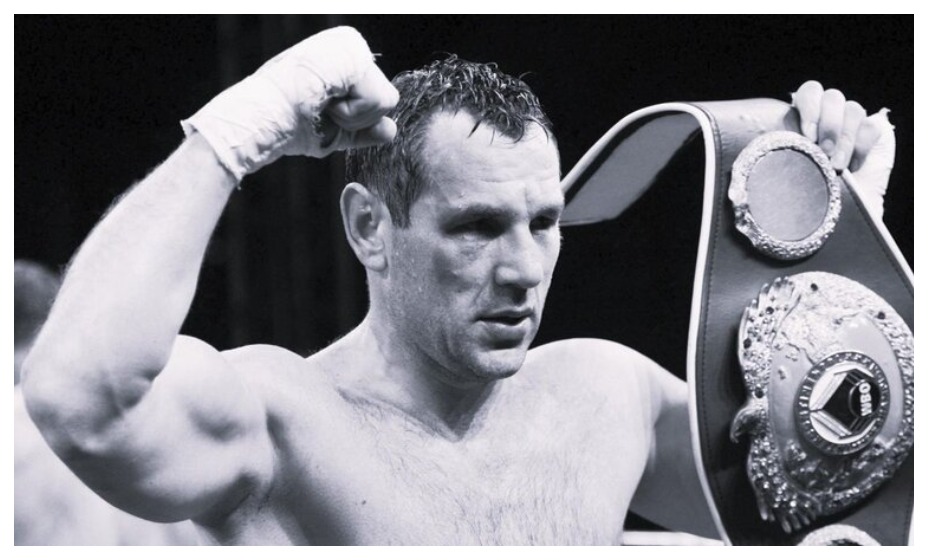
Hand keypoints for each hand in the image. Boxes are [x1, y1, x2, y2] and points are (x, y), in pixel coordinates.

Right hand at [181, 26, 398, 180]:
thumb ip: (363, 128)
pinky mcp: (353, 54)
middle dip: (356, 119)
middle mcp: (350, 45)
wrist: (261, 122)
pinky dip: (352, 114)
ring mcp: (352, 46)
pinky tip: (324, 101)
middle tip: (319, 110)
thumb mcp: (333, 129)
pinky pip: (378, 100)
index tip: (319, 112)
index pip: (378, 99)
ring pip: (387, 101)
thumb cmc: (286, 124)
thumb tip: (390, 130)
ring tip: (320, 105)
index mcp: (344, 58)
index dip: (353, 119)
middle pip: (387, 99)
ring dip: (354, 117)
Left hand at [791, 80, 894, 219]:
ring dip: (845, 137)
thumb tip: (748, 166)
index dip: (810, 108)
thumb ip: (778, 159)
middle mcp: (829, 115)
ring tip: (837, 165)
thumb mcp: (787, 174)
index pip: (810, 92)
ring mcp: (852, 124)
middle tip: (824, 152)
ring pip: (854, 109)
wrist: (838, 216)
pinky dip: (861, 147)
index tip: (807, 135)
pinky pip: (871, 128)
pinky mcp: (872, 136)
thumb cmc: (806, 195)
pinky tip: (853, 167)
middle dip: (829, 125)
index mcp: (805, 117)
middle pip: (833, 97)